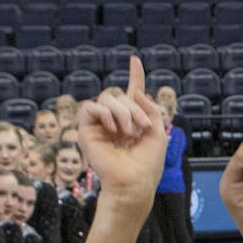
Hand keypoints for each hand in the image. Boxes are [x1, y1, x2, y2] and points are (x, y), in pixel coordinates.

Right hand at [74, 58, 166, 207]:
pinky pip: (90, 107)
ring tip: (129, 132)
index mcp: (131, 121)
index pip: (131, 94)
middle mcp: (114, 121)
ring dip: (123, 112)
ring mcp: (99, 125)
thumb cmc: (146, 163)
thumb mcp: (156, 132)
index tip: (135, 59)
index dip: (135, 76)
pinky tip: (113, 130)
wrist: (133, 182)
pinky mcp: (86, 130)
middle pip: (120, 94)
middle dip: (135, 107)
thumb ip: (149, 107)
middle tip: (142, 127)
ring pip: (106, 98)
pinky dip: (104, 114)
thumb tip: (133, 91)